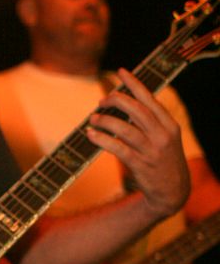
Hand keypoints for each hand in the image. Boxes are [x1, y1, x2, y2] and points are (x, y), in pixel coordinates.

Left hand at [86, 69, 189, 218]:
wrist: (173, 191)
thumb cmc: (163, 160)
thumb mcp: (165, 138)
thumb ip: (150, 121)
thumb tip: (124, 103)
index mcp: (169, 125)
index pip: (150, 99)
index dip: (134, 84)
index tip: (121, 72)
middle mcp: (162, 135)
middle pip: (137, 110)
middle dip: (116, 101)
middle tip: (101, 101)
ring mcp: (151, 151)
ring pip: (125, 129)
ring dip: (106, 121)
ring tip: (93, 118)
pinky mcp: (140, 165)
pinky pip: (118, 149)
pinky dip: (103, 140)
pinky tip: (91, 135)